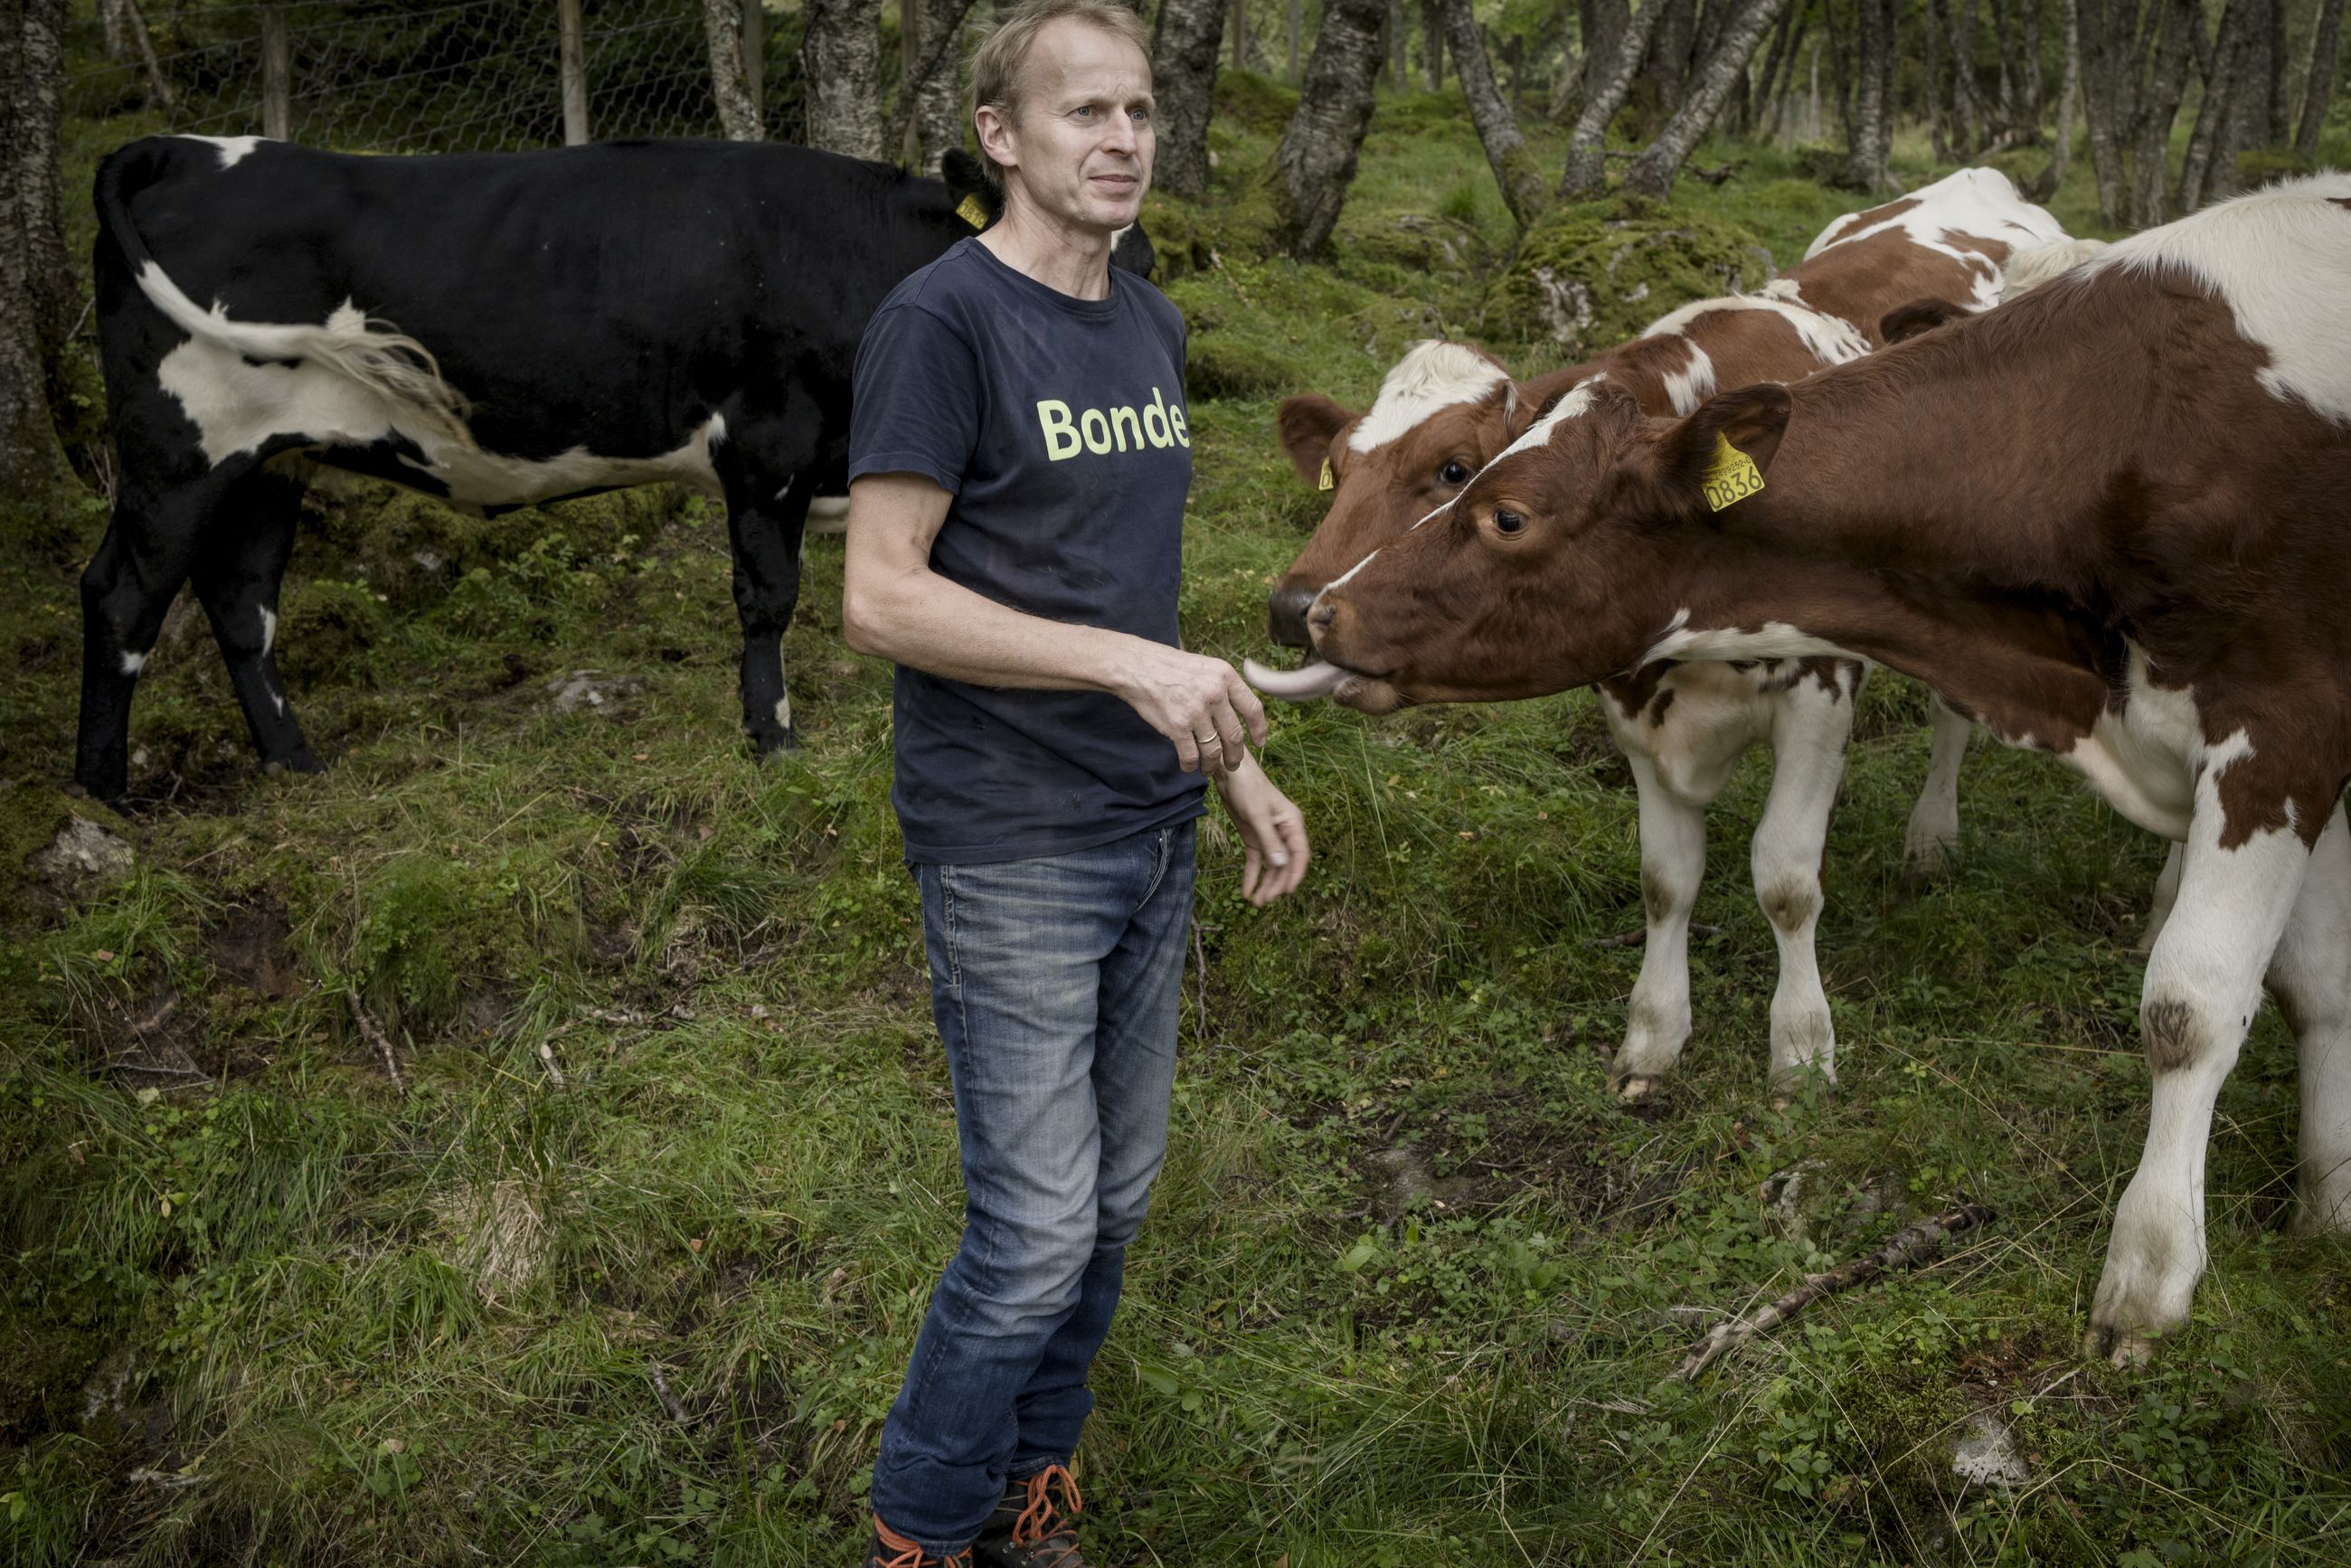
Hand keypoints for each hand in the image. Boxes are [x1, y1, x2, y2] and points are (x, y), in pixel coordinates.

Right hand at [1114, 641, 1269, 779]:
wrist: (1137, 667)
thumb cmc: (1169, 667)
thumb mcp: (1205, 666)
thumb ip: (1223, 686)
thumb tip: (1238, 711)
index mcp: (1225, 676)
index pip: (1252, 708)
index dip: (1259, 729)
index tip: (1259, 742)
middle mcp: (1215, 694)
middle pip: (1234, 735)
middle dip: (1234, 756)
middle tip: (1232, 764)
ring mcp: (1196, 711)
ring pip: (1213, 750)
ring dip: (1212, 765)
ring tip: (1208, 769)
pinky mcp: (1178, 726)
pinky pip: (1191, 755)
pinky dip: (1191, 765)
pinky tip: (1189, 766)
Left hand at [1215, 750, 1309, 905]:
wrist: (1230, 774)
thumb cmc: (1248, 789)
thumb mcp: (1258, 816)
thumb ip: (1270, 841)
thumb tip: (1281, 866)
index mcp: (1293, 824)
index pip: (1300, 855)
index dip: (1295, 874)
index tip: (1286, 892)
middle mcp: (1284, 832)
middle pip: (1285, 864)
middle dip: (1276, 884)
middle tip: (1265, 901)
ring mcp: (1269, 836)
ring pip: (1271, 866)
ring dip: (1265, 883)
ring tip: (1256, 902)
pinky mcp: (1254, 838)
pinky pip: (1255, 861)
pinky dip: (1251, 875)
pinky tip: (1246, 891)